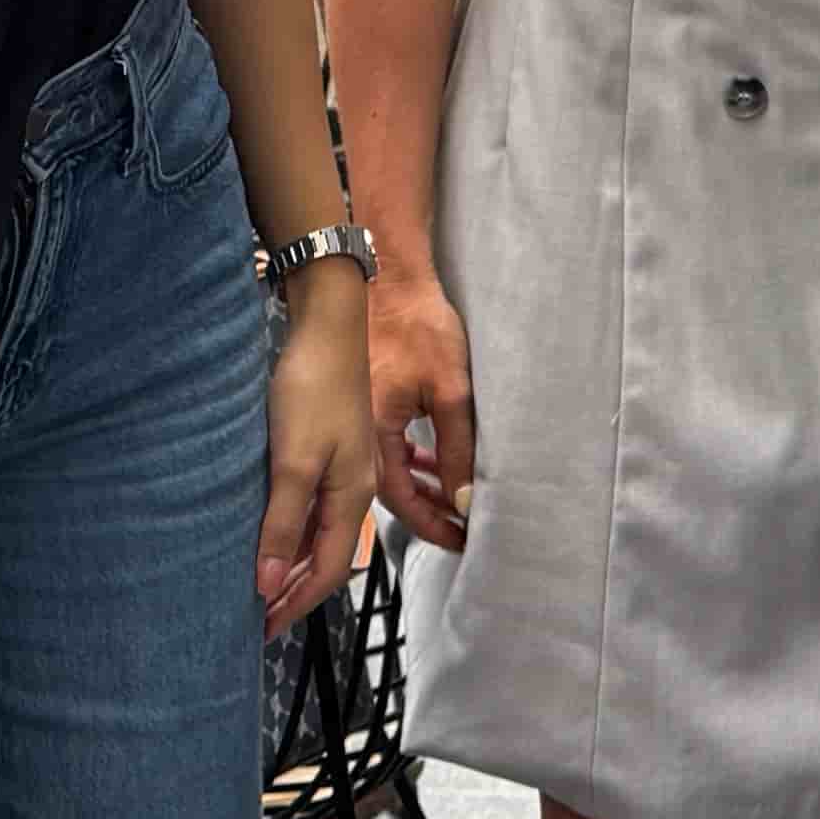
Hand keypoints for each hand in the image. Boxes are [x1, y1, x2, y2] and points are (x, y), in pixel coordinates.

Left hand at [259, 269, 377, 635]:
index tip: (261, 629)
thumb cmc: (313, 388)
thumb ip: (281, 523)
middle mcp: (353, 490)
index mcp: (353, 497)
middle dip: (291, 592)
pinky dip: (287, 531)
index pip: (326, 571)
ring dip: (287, 563)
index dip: (294, 604)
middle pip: (323, 558)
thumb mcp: (292, 461)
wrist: (328, 326)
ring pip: (314, 533)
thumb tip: (266, 583)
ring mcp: (341, 470)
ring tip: (255, 587)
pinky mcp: (326, 451)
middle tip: (254, 619)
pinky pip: (308, 507)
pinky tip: (264, 534)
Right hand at [368, 275, 478, 551]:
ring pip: (389, 471)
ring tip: (449, 500)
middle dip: (427, 514)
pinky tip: (427, 463)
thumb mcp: (449, 389)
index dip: (432, 525)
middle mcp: (357, 435)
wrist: (385, 278)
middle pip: (391, 493)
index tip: (460, 540)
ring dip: (419, 488)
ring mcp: (357, 420)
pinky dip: (408, 462)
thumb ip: (457, 448)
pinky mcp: (363, 405)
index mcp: (375, 435)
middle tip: (459, 528)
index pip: (403, 502)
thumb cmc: (417, 325)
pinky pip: (385, 448)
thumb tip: (462, 498)